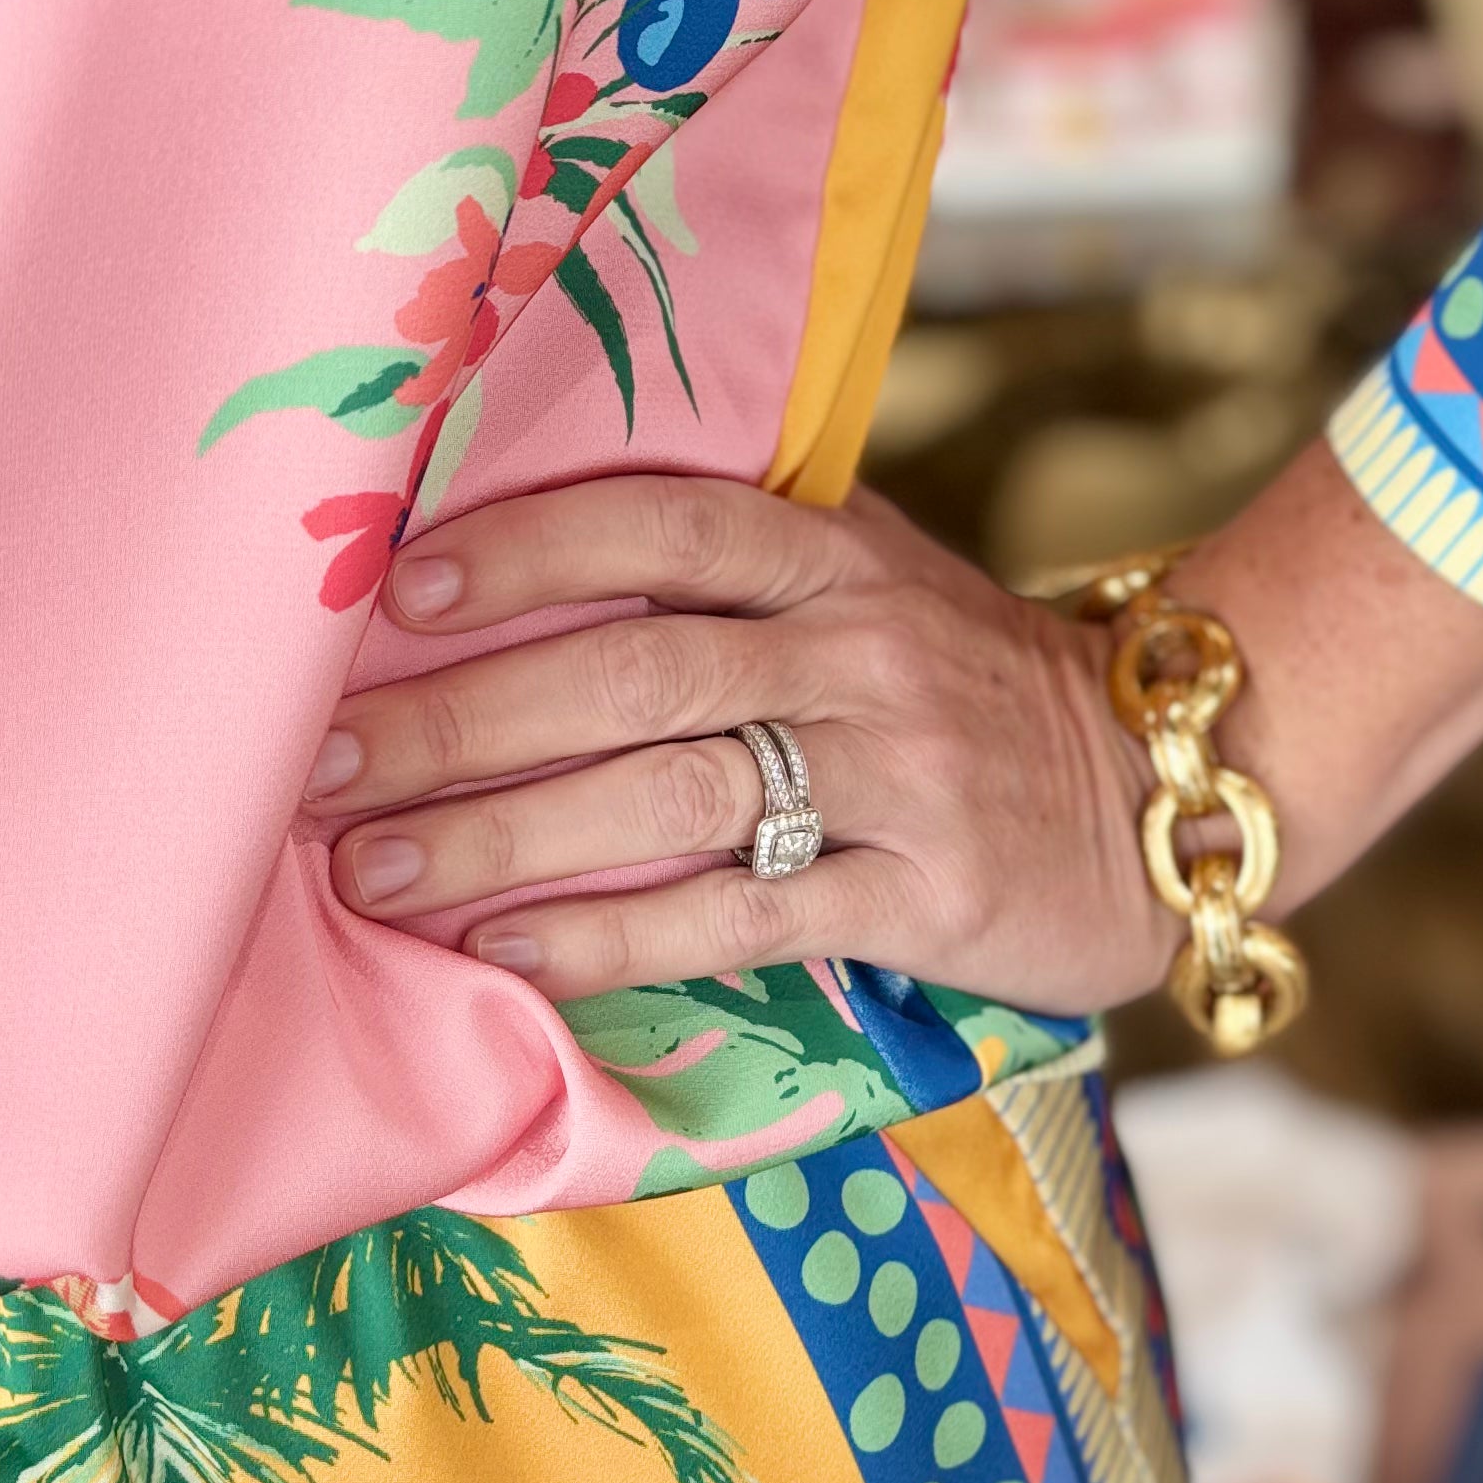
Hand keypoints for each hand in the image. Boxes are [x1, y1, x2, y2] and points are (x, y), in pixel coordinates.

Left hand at [306, 473, 1174, 1016]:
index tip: (397, 591)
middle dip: (466, 721)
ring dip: (508, 839)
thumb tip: (509, 534)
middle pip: (639, 673)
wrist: (1158, 786)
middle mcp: (863, 647)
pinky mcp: (924, 893)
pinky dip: (617, 936)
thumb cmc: (959, 679)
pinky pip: (743, 917)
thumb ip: (734, 557)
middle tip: (324, 766)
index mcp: (836, 554)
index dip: (531, 550)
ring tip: (377, 872)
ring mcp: (898, 772)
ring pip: (673, 798)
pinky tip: (511, 954)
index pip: (666, 527)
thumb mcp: (872, 576)